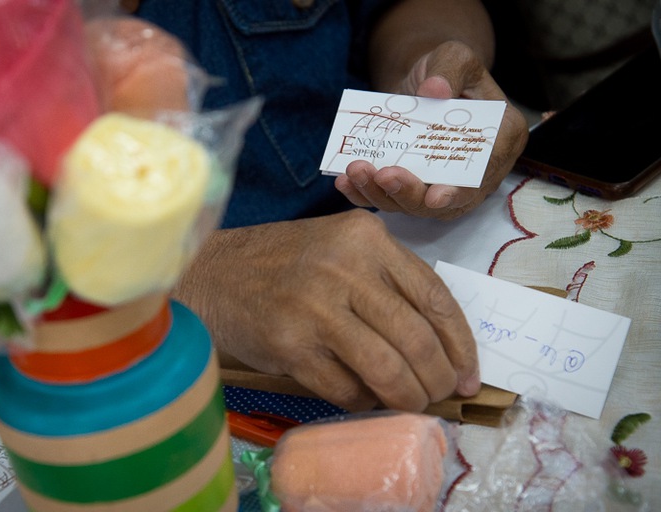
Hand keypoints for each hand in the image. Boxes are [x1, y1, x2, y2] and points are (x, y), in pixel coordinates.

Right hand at [173, 209, 479, 411]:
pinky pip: (345, 388)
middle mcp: (344, 266)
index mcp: (367, 237)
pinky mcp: (290, 344)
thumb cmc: (283, 263)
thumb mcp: (340, 248)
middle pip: (416, 338)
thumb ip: (387, 281)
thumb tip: (438, 346)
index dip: (461, 344)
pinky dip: (362, 402)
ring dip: (407, 397)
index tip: (468, 374)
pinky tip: (362, 398)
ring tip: (410, 404)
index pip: (435, 296)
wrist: (212, 273)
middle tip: (441, 396)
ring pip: (386, 368)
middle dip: (438, 379)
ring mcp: (314, 306)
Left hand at [335, 41, 528, 219]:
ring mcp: (443, 185)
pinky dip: (365, 195)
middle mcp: (476, 172)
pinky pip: (389, 200)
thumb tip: (435, 90)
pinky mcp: (414, 188)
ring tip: (356, 171)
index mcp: (500, 140)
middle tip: (382, 175)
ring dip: (383, 195)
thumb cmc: (444, 71)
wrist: (421, 82)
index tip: (434, 197)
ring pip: (414, 206)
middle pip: (446, 202)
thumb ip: (450, 68)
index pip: (484, 174)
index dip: (460, 191)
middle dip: (411, 194)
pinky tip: (345, 182)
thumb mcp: (454, 56)